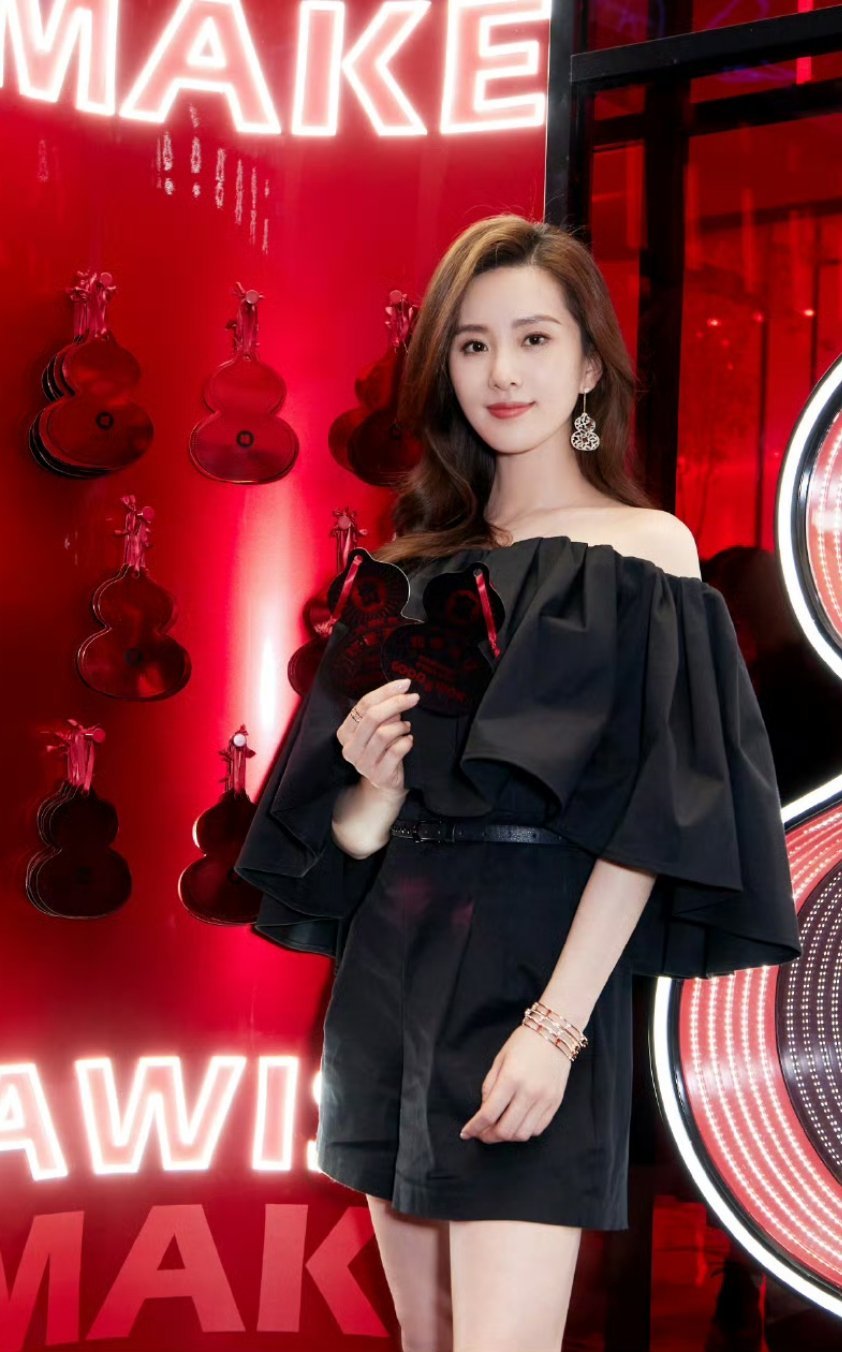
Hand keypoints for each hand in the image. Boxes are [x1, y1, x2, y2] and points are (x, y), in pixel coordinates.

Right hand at [335, 677, 419, 794]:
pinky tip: (409, 740)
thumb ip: (384, 711)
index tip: (405, 684)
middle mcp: (350, 748)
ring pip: (383, 734)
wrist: (386, 783)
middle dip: (396, 703)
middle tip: (414, 698)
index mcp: (345, 732)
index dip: (386, 691)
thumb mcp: (379, 728)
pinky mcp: (378, 775)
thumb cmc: (383, 750)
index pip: (364, 704)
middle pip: (373, 717)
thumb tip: (401, 689)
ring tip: (407, 727)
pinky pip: (395, 752)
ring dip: (400, 726)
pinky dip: (406, 742)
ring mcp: (362, 764)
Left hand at [459, 1025, 571, 1143]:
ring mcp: (545, 1099)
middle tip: (481, 1133)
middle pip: (505, 1130)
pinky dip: (524, 1131)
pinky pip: (538, 1129)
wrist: (555, 1032)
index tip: (466, 1133)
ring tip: (499, 1128)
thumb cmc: (523, 1042)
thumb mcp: (499, 1059)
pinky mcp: (556, 1103)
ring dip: (507, 1137)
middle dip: (489, 1136)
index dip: (474, 1128)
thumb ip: (490, 1086)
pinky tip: (517, 1123)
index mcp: (510, 1078)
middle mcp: (529, 1092)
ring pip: (522, 1134)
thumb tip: (484, 1111)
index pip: (488, 1114)